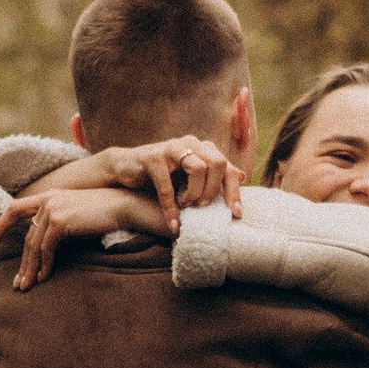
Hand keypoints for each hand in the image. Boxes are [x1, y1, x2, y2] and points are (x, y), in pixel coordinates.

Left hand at [10, 183, 165, 286]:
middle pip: (28, 237)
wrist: (123, 206)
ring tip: (28, 286)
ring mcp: (53, 209)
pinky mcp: (60, 221)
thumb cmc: (104, 214)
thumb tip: (44, 246)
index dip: (2, 224)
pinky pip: (46, 248)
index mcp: (49, 196)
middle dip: (23, 263)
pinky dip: (44, 264)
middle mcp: (48, 201)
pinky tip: (44, 277)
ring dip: (31, 268)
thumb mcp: (76, 212)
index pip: (16, 208)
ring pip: (35, 245)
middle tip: (18, 283)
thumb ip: (59, 221)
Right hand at [79, 134, 244, 225]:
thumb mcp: (190, 176)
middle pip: (217, 162)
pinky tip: (173, 223)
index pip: (227, 167)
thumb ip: (214, 176)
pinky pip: (167, 185)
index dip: (234, 191)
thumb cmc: (163, 174)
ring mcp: (171, 148)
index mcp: (202, 148)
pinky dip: (171, 208)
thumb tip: (242, 176)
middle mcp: (190, 143)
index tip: (235, 214)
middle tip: (204, 206)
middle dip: (214, 190)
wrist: (126, 167)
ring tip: (187, 206)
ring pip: (197, 168)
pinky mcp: (152, 157)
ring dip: (195, 193)